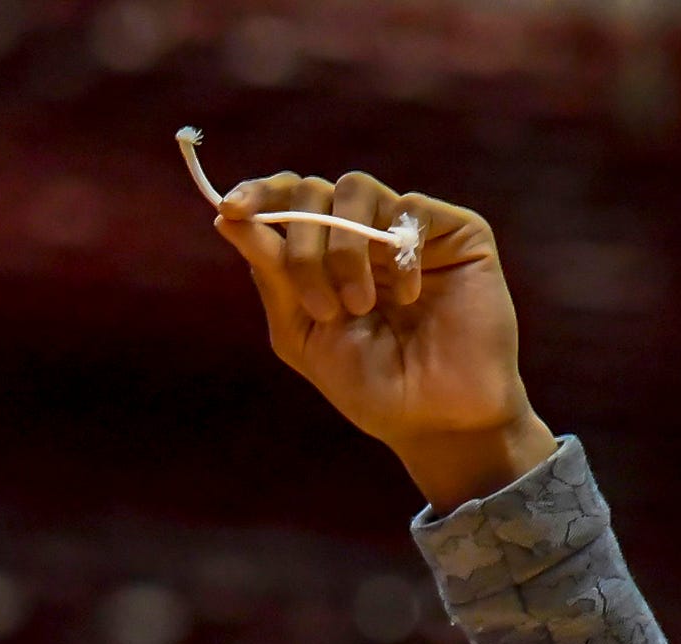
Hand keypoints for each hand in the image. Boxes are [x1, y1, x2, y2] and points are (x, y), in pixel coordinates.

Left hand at [214, 170, 556, 509]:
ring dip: (343, 250)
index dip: (257, 193)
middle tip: (321, 307)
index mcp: (322, 254)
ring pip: (354, 188)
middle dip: (302, 246)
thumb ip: (272, 274)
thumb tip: (224, 215)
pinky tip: (408, 298)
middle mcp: (362, 232)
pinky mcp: (456, 230)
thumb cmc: (369, 383)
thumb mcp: (302, 332)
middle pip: (312, 190)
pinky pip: (411, 208)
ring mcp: (407, 228)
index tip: (231, 209)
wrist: (435, 418)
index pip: (285, 199)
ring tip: (360, 306)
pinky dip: (400, 255)